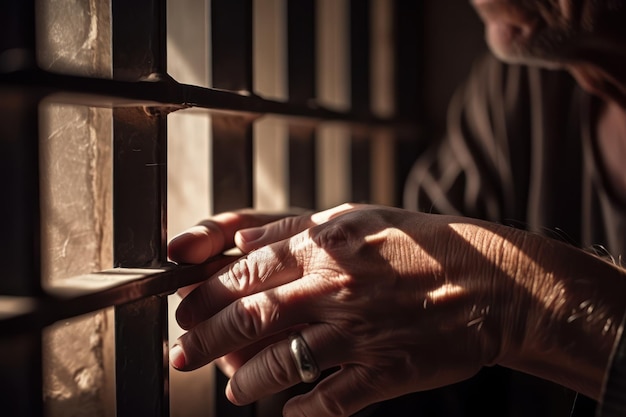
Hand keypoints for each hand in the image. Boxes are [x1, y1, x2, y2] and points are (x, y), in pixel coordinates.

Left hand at [168, 203, 625, 415]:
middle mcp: (337, 285)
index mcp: (326, 244)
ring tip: (232, 388)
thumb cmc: (418, 245)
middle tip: (181, 356)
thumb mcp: (355, 218)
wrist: (491, 281)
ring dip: (247, 379)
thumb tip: (242, 241)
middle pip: (252, 314)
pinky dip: (303, 410)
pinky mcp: (387, 371)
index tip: (183, 310)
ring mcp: (361, 331)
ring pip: (283, 361)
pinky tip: (288, 412)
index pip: (246, 269)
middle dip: (206, 338)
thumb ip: (296, 228)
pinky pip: (332, 400)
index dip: (206, 293)